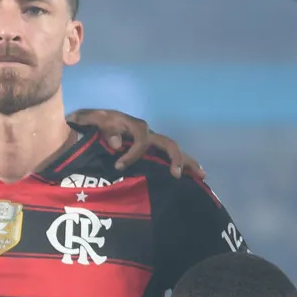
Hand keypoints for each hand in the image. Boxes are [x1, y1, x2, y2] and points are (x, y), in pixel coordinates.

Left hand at [67, 109, 200, 183]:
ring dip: (187, 161)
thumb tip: (116, 144)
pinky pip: (169, 154)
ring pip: (173, 149)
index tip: (119, 165)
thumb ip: (106, 130)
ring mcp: (152, 140)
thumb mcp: (97, 121)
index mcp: (136, 126)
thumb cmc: (97, 122)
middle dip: (175, 158)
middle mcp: (148, 133)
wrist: (96, 121)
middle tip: (177, 175)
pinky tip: (193, 174)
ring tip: (200, 174)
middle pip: (167, 144)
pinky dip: (183, 163)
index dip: (132, 154)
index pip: (141, 141)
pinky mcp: (152, 148)